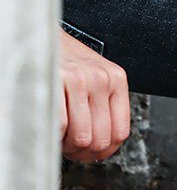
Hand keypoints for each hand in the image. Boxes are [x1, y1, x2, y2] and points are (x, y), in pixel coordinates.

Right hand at [59, 28, 129, 162]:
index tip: (90, 154)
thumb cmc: (66, 62)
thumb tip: (100, 148)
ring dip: (67, 146)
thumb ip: (102, 105)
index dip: (103, 152)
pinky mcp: (59, 80)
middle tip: (70, 147)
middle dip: (82, 152)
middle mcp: (102, 79)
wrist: (42, 36)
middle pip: (101, 139)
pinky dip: (53, 135)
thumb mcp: (94, 78)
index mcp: (116, 79)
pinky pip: (60, 126)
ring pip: (82, 137)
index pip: (120, 132)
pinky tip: (51, 127)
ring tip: (60, 137)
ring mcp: (81, 79)